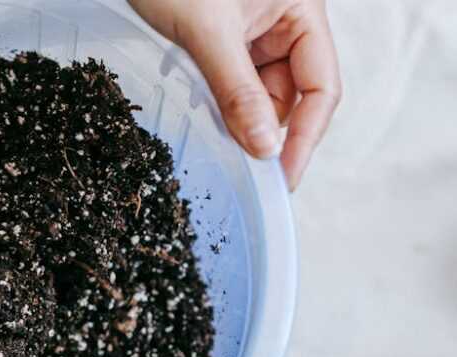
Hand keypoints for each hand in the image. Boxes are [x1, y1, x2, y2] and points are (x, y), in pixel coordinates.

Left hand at [130, 0, 340, 189]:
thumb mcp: (207, 32)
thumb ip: (238, 92)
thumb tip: (265, 149)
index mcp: (300, 10)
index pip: (321, 87)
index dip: (305, 137)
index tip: (282, 178)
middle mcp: (283, 23)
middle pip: (288, 96)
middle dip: (260, 126)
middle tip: (235, 158)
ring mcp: (254, 34)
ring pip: (256, 94)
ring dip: (233, 113)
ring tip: (205, 111)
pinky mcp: (226, 42)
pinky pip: (230, 84)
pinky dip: (215, 100)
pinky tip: (196, 102)